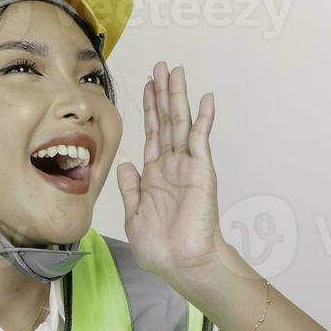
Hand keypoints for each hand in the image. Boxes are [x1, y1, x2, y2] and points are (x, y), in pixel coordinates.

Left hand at [116, 61, 225, 281]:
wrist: (182, 264)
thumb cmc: (161, 248)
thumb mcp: (134, 215)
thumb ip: (130, 188)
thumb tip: (125, 164)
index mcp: (154, 175)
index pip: (151, 133)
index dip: (149, 108)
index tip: (146, 85)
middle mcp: (171, 166)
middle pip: (166, 120)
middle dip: (162, 93)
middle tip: (161, 67)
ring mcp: (187, 166)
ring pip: (181, 123)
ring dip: (178, 97)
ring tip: (176, 72)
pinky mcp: (200, 171)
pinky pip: (200, 139)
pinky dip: (203, 118)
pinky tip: (204, 99)